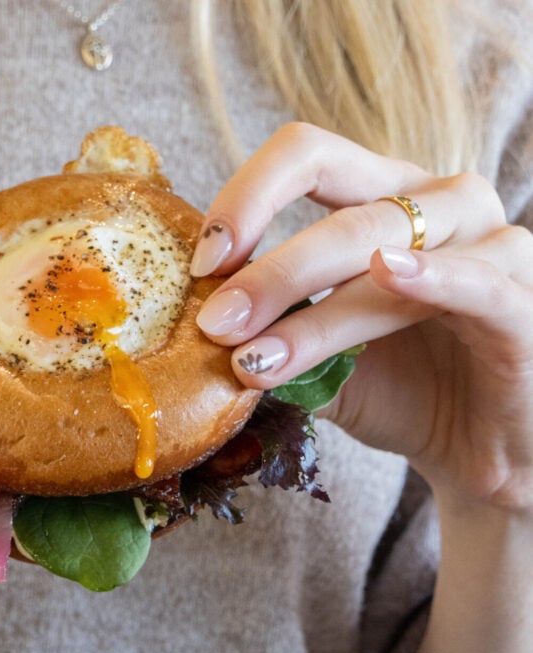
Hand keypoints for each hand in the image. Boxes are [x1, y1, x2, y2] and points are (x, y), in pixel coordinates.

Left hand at [192, 123, 532, 514]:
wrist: (480, 453)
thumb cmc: (404, 393)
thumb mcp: (321, 364)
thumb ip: (270, 337)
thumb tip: (193, 333)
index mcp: (383, 200)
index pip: (307, 158)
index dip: (247, 199)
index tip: (201, 265)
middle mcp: (438, 204)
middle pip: (341, 207)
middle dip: (268, 271)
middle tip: (215, 323)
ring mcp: (489, 243)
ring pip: (387, 249)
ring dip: (315, 307)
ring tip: (257, 357)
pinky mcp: (523, 298)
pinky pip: (478, 278)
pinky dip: (433, 275)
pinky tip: (385, 274)